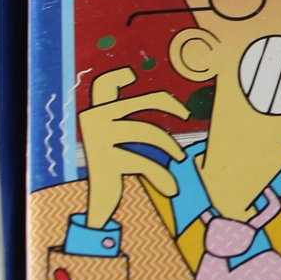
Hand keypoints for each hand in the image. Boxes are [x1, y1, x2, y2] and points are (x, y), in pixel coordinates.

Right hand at [79, 67, 189, 228]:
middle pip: (143, 102)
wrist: (97, 204)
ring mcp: (100, 139)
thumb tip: (163, 100)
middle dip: (168, 104)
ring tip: (179, 158)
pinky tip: (171, 189)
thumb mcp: (113, 141)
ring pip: (149, 133)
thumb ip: (124, 119)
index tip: (130, 75)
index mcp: (95, 114)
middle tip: (185, 115)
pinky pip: (144, 163)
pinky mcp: (106, 162)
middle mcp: (95, 121)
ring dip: (169, 146)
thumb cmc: (112, 167)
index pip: (102, 87)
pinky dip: (161, 177)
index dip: (115, 78)